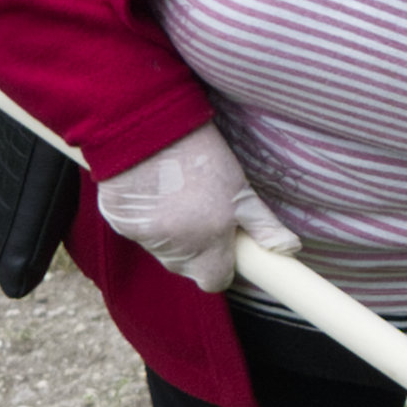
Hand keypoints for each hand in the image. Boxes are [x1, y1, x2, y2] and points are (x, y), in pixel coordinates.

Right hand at [94, 124, 291, 291]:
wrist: (146, 126)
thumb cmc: (200, 155)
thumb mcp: (240, 189)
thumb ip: (263, 226)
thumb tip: (288, 249)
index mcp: (207, 242)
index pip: (214, 281)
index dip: (222, 266)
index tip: (225, 247)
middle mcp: (173, 247)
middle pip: (188, 268)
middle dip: (198, 251)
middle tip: (203, 214)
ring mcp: (143, 236)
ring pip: (163, 252)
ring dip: (172, 237)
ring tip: (178, 198)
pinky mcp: (118, 222)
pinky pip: (139, 234)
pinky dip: (147, 222)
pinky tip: (155, 194)